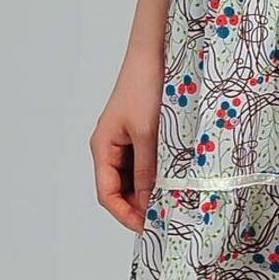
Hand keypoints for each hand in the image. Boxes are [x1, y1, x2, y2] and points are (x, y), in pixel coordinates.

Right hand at [90, 47, 163, 232]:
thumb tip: (149, 204)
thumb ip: (148, 170)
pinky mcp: (142, 133)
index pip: (107, 193)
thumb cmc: (145, 86)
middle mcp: (111, 146)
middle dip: (140, 205)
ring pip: (136, 177)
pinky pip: (146, 162)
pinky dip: (158, 174)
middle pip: (120, 189)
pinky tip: (175, 179)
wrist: (156, 51)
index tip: (147, 228)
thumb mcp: (148, 133)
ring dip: (151, 190)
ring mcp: (127, 140)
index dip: (125, 214)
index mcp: (103, 147)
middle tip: (166, 217)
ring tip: (173, 200)